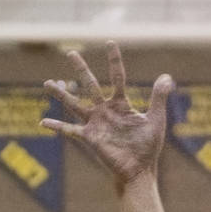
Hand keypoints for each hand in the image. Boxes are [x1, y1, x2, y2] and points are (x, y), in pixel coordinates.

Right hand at [40, 41, 172, 188]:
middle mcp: (105, 110)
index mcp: (121, 104)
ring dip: (61, 94)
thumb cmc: (148, 146)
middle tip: (71, 52)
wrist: (140, 169)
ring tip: (47, 83)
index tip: (110, 42)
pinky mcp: (90, 137)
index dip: (114, 61)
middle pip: (91, 85)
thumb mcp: (156, 119)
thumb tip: (167, 76)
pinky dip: (57, 127)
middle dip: (81, 69)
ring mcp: (96, 123)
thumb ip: (159, 98)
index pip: (117, 77)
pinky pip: (71, 130)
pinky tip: (43, 123)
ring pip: (75, 104)